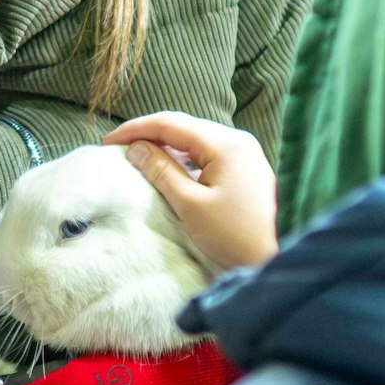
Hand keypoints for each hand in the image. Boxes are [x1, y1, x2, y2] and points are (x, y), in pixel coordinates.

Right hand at [102, 112, 277, 269]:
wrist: (276, 260)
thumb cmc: (235, 236)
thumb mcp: (191, 205)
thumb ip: (161, 172)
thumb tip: (136, 148)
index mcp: (226, 144)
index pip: (171, 123)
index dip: (135, 129)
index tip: (108, 142)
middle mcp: (237, 140)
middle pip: (183, 127)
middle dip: (148, 133)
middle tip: (117, 147)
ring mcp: (243, 154)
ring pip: (194, 139)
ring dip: (164, 145)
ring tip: (137, 156)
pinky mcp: (244, 169)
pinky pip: (206, 153)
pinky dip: (182, 157)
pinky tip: (167, 166)